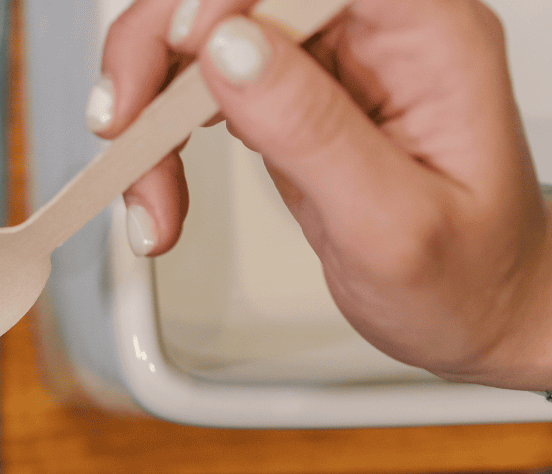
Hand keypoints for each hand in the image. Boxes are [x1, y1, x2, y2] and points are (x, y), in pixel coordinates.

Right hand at [90, 0, 551, 388]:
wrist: (480, 314)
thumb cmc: (467, 279)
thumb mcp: (393, 223)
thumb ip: (312, 130)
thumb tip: (231, 51)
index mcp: (428, 33)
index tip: (183, 49)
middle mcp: (375, 30)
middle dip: (160, 51)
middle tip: (122, 125)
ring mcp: (327, 60)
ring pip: (201, 40)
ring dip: (150, 109)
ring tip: (148, 197)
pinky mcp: (289, 94)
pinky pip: (199, 87)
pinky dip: (161, 140)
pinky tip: (162, 192)